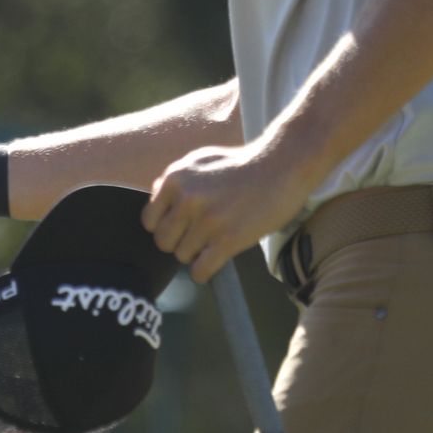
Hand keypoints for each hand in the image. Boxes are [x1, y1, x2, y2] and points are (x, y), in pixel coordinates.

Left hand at [141, 139, 312, 282]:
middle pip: (163, 242)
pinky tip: (217, 259)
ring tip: (217, 240)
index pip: (149, 220)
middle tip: (201, 235)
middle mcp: (187, 199)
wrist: (282, 165)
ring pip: (182, 257)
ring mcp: (207, 220)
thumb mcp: (202, 160)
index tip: (183, 225)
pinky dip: (205, 271)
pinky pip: (200, 270)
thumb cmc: (243, 164)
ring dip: (198, 254)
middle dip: (180, 242)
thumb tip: (155, 196)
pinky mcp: (228, 239)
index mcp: (175, 178)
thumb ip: (176, 180)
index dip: (166, 226)